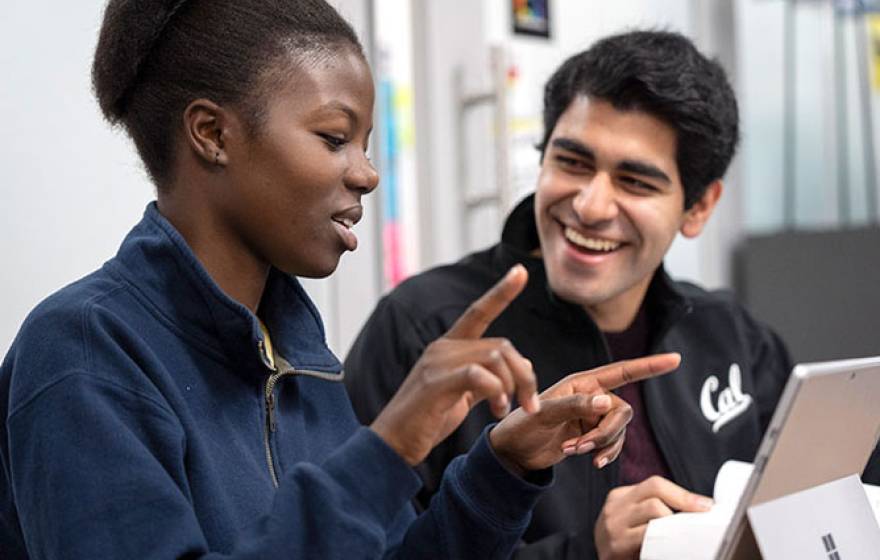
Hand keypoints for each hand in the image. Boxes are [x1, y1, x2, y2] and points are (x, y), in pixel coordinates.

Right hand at [371, 265, 539, 465]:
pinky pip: (479, 375)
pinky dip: (497, 392)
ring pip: (495, 357)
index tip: (521, 271)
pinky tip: (496, 410)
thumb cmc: (426, 421)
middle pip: (502, 345)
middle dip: (524, 376)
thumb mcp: (463, 396)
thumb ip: (489, 377)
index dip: (501, 292)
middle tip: (530, 404)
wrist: (392, 444)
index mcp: (448, 347)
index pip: (478, 312)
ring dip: (514, 386)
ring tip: (507, 410)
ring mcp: (437, 363)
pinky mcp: (435, 382)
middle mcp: (442, 348)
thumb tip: (524, 363)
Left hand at [489, 354, 680, 473]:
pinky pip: (613, 444)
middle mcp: (591, 396)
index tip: (675, 359)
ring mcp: (592, 417)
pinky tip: (585, 459)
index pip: (622, 371)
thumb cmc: (521, 425)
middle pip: (622, 411)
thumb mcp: (545, 413)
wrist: (512, 452)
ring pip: (618, 431)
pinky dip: (603, 454)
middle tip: (581, 448)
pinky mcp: (592, 435)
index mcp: (581, 382)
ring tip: (574, 451)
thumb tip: (608, 402)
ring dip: (601, 446)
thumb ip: (576, 406)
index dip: (649, 365)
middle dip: (606, 432)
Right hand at [594, 476, 712, 559]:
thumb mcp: (632, 519)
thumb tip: (695, 506)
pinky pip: (648, 540)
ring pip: (654, 514)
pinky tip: (670, 549)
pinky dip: (665, 544)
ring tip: (684, 536)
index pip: (655, 484)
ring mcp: (613, 527)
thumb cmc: (623, 545)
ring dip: (674, 526)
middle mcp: (614, 509)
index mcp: (620, 497)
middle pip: (655, 496)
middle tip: (699, 522)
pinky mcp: (617, 547)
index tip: (706, 505)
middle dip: (682, 506)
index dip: (684, 494)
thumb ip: (653, 508)